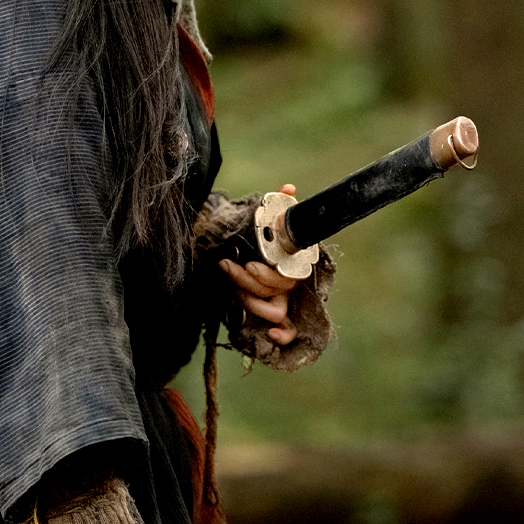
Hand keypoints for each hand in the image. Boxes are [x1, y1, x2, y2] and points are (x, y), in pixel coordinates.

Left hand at [219, 183, 302, 344]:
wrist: (247, 246)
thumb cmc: (260, 234)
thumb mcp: (268, 218)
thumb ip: (279, 205)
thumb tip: (289, 188)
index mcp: (292, 262)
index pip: (287, 277)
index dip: (267, 276)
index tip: (248, 265)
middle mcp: (290, 283)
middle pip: (276, 292)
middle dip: (250, 281)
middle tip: (230, 266)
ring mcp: (282, 298)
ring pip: (273, 309)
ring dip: (251, 299)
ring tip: (232, 279)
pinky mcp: (273, 309)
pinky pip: (286, 329)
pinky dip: (282, 335)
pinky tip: (272, 335)